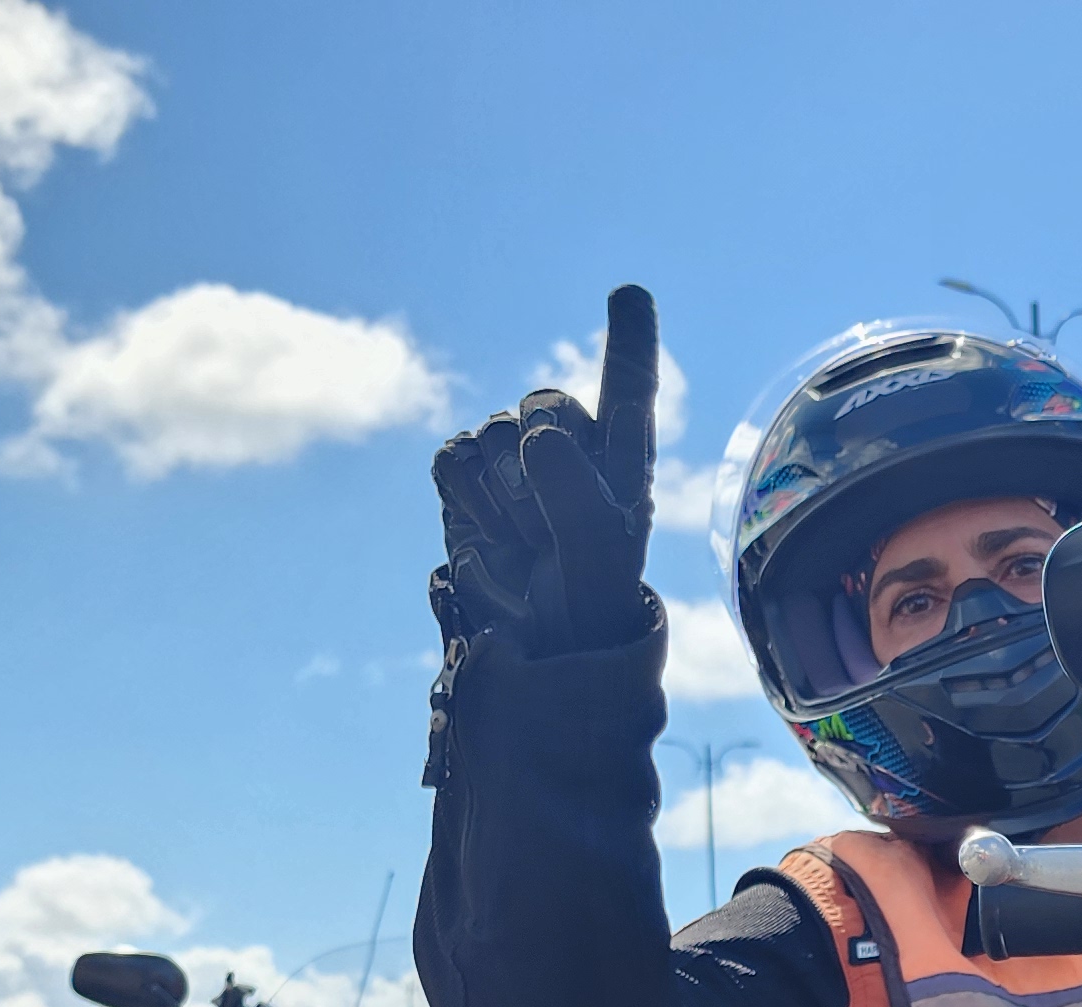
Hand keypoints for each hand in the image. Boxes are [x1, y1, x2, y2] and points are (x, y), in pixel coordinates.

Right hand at [430, 284, 661, 660]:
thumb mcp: (599, 555)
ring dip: (504, 497)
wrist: (531, 638)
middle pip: (544, 406)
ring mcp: (513, 453)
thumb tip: (538, 436)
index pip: (629, 386)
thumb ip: (578, 496)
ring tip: (526, 541)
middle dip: (539, 470)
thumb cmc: (586, 596)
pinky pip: (452, 456)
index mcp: (625, 456)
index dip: (629, 340)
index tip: (629, 294)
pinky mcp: (465, 471)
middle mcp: (570, 442)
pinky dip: (466, 498)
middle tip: (552, 535)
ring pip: (493, 434)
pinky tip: (490, 529)